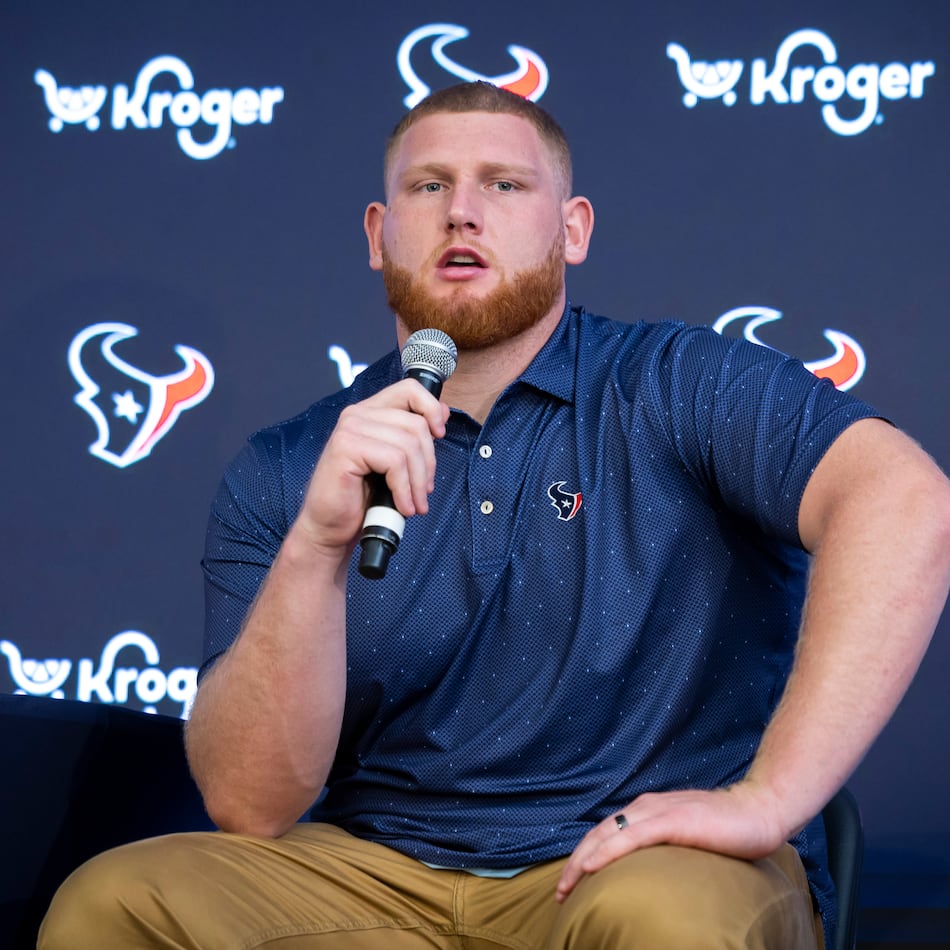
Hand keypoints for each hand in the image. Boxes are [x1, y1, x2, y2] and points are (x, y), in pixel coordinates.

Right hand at [294, 379, 449, 556]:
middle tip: (424, 491)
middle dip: (428, 463)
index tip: (440, 434)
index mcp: (369, 412)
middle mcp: (357, 414)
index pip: (409, 389)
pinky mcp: (346, 448)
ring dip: (418, 482)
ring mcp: (349, 429)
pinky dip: (404, 488)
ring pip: (408, 445)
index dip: (432, 408)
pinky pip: (394, 462)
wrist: (330, 527)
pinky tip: (402, 506)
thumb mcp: (394, 463)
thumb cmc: (360, 498)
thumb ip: (412, 436)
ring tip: (414, 504)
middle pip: (416, 424)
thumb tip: (443, 413)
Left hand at [555, 783, 787, 902]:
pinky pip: (633, 836)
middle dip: (575, 862)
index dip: (584, 856)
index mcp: (648, 810)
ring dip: (584, 860)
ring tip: (568, 885)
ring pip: (609, 834)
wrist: (759, 810)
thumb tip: (649, 873)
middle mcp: (647, 807)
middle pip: (599, 833)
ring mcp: (659, 812)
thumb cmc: (727, 829)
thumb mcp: (686, 837)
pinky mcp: (674, 820)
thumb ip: (665, 846)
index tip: (570, 883)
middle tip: (560, 893)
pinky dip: (609, 851)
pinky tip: (594, 867)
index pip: (606, 832)